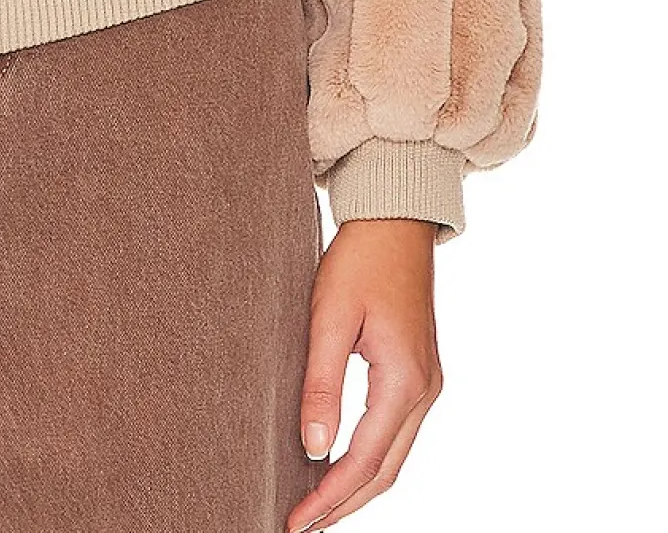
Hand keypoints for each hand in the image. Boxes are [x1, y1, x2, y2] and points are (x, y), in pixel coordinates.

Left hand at [285, 218, 443, 531]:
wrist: (395, 221)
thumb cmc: (360, 260)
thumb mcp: (330, 316)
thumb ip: (321, 384)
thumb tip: (313, 448)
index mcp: (404, 380)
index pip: (365, 460)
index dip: (330, 496)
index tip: (296, 520)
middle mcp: (424, 390)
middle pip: (386, 471)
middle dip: (344, 503)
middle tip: (301, 525)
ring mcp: (427, 384)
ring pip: (394, 457)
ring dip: (357, 486)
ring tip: (316, 505)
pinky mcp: (419, 374)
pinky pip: (396, 433)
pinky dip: (369, 458)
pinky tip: (340, 463)